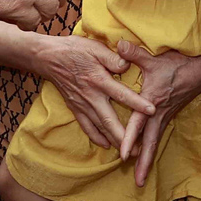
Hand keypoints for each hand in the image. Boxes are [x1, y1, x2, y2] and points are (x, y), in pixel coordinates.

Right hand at [35, 35, 155, 148]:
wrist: (48, 58)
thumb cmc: (74, 50)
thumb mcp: (94, 47)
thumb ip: (112, 58)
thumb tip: (127, 65)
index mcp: (98, 80)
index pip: (122, 94)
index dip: (137, 102)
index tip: (153, 110)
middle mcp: (91, 96)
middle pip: (110, 120)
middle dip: (125, 136)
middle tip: (139, 149)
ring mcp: (82, 104)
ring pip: (100, 127)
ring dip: (114, 141)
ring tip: (128, 153)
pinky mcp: (75, 108)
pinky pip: (86, 126)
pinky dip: (96, 137)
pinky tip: (106, 145)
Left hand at [115, 43, 200, 186]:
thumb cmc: (179, 63)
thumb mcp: (155, 58)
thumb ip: (134, 53)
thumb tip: (118, 45)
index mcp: (153, 101)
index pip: (139, 124)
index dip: (130, 138)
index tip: (122, 155)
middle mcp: (159, 113)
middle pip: (150, 143)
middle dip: (143, 163)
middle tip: (138, 182)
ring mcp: (165, 115)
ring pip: (155, 142)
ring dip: (148, 160)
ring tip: (140, 179)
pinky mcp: (168, 114)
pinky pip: (158, 135)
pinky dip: (151, 148)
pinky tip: (145, 156)